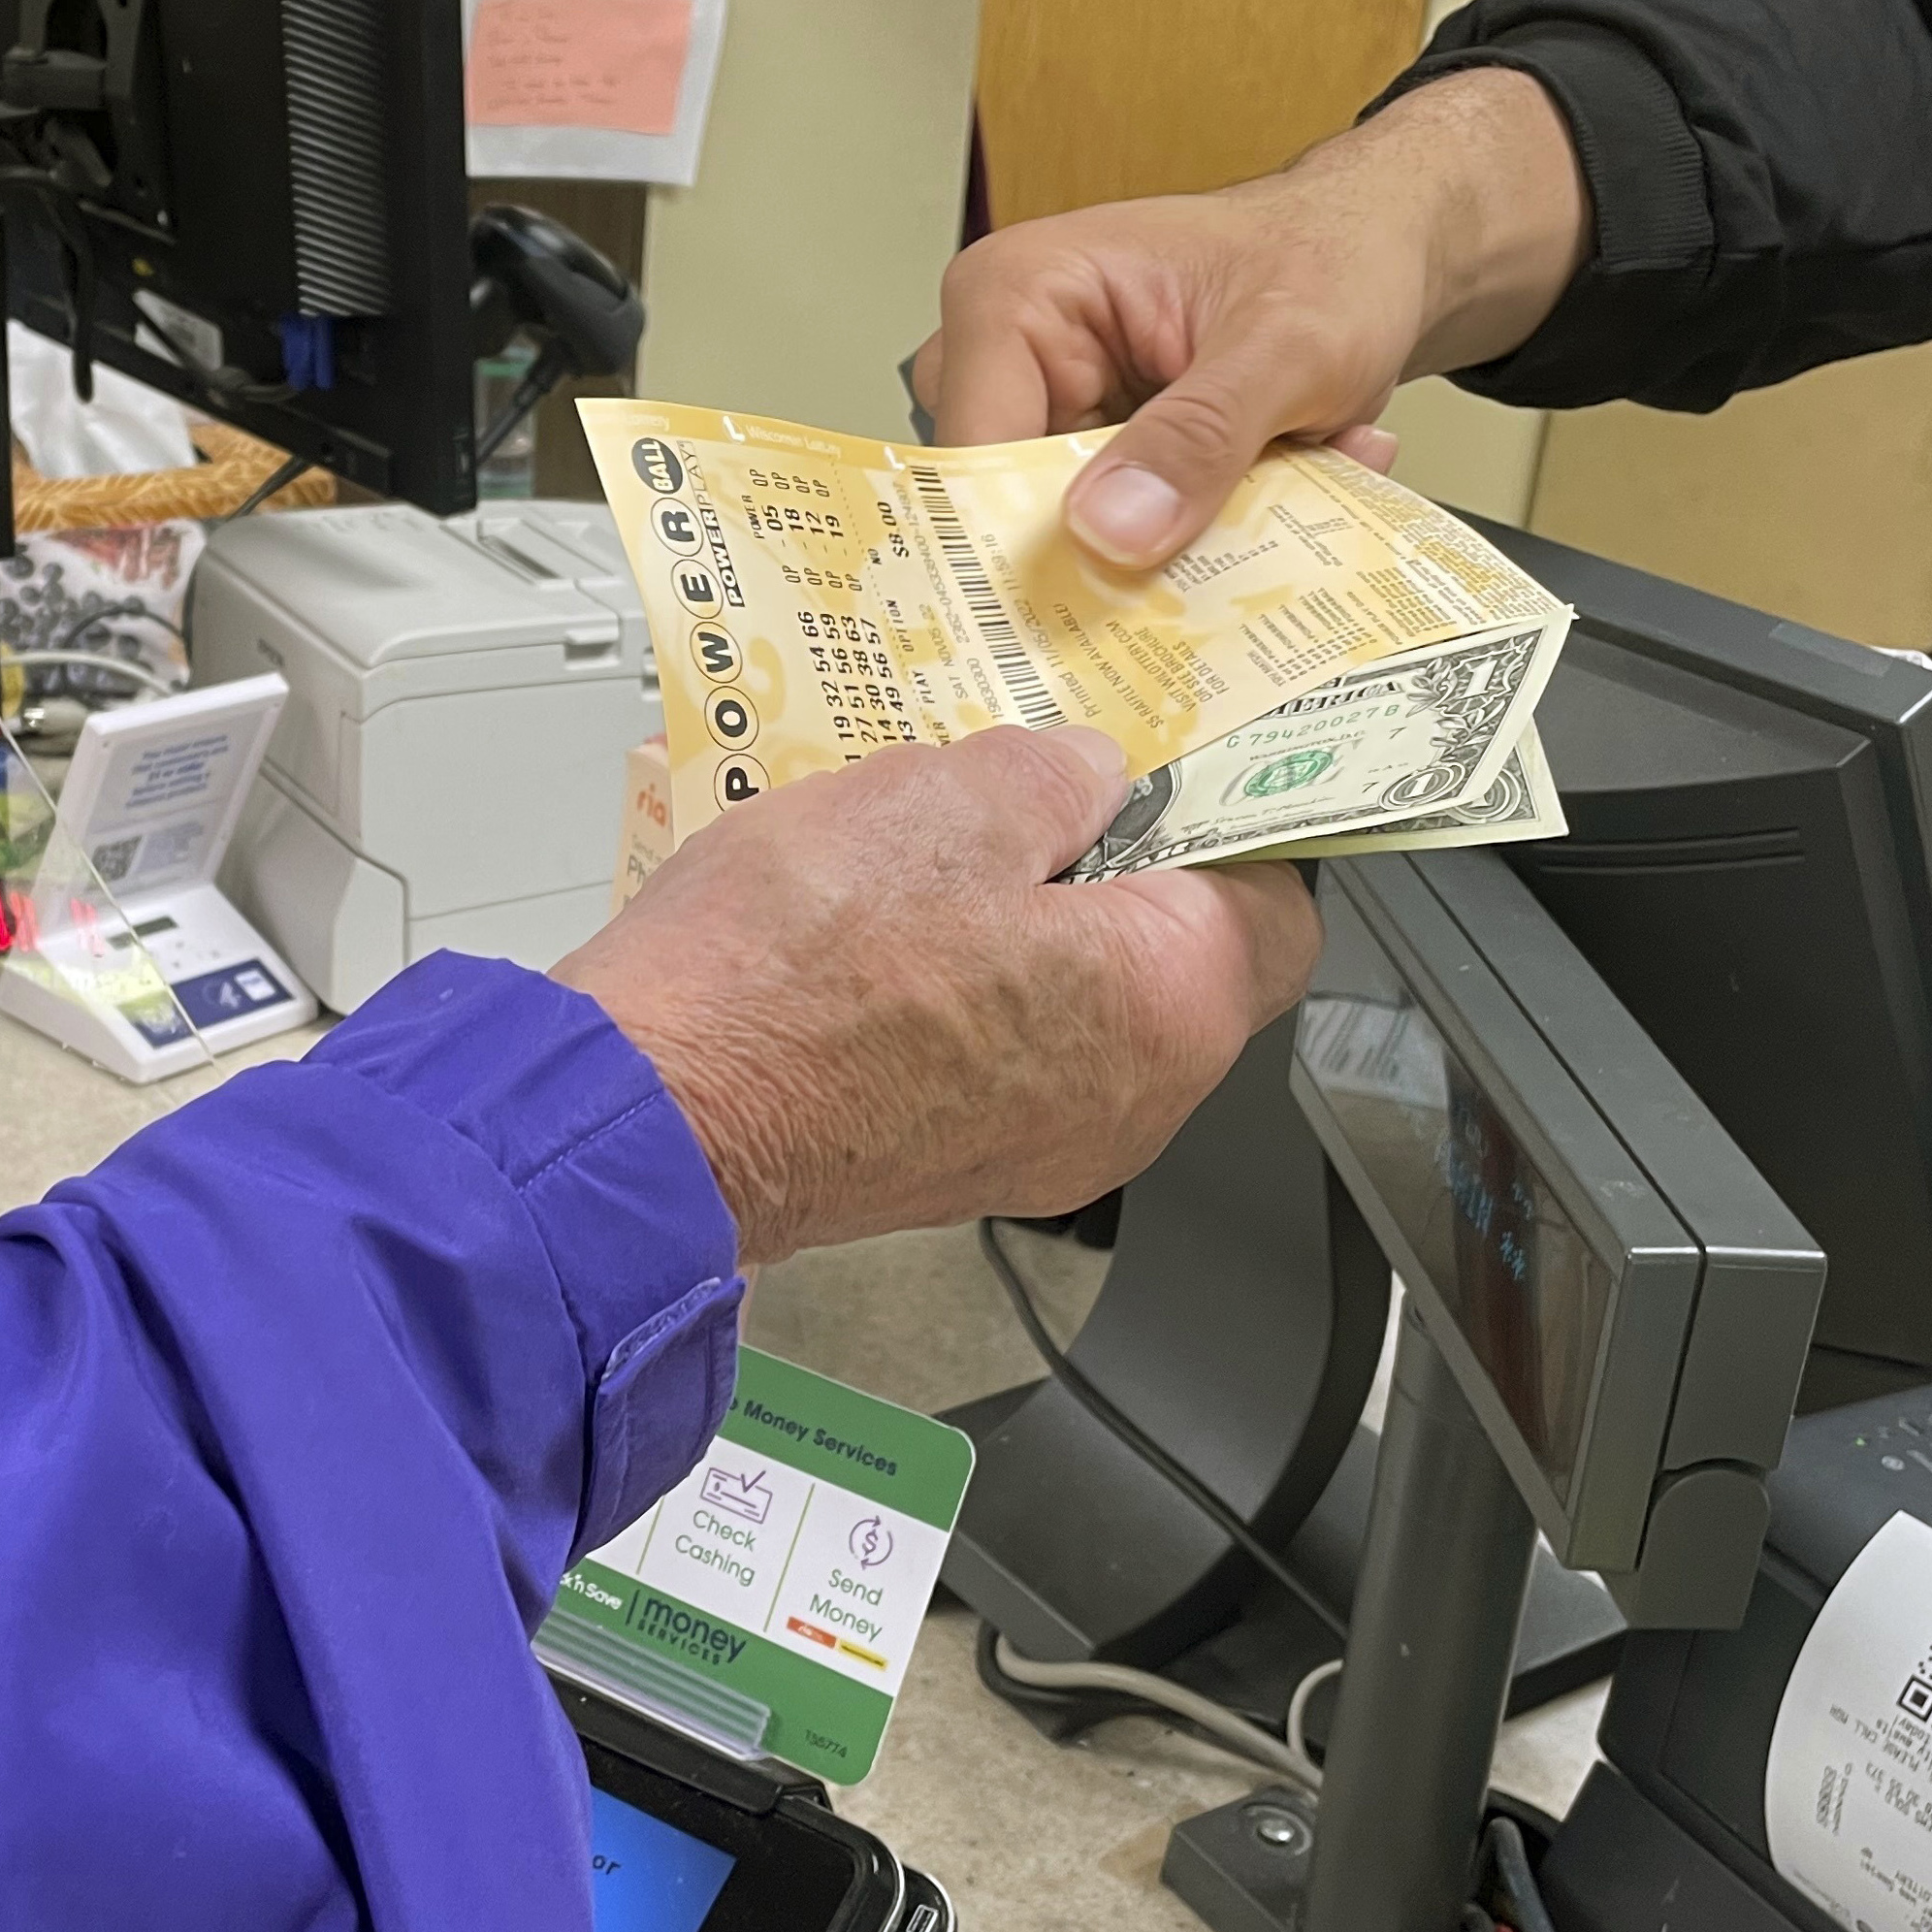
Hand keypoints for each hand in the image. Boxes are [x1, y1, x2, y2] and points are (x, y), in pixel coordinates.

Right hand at [554, 727, 1320, 1263]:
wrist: (652, 1119)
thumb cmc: (793, 973)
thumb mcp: (948, 799)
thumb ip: (1056, 776)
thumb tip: (1088, 777)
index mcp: (1168, 1007)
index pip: (1279, 903)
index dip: (1233, 817)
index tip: (1178, 764)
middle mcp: (1129, 1103)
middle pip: (1177, 959)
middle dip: (1113, 863)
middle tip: (1033, 785)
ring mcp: (1041, 1150)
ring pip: (1082, 1007)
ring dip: (1029, 921)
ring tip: (935, 846)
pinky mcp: (952, 1168)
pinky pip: (1000, 1055)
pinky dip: (967, 986)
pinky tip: (880, 927)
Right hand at [911, 67, 1589, 567]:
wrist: (1374, 256)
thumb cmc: (1327, 258)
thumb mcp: (1286, 346)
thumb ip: (1201, 434)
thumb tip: (1108, 529)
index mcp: (1014, 297)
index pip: (969, 454)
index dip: (1021, 549)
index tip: (1097, 617)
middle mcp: (1005, 358)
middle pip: (1001, 512)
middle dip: (1113, 559)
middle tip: (1215, 569)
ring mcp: (1047, 415)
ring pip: (1064, 542)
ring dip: (1176, 549)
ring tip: (1278, 499)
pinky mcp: (1094, 463)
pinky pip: (1116, 542)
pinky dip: (1201, 541)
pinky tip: (1281, 494)